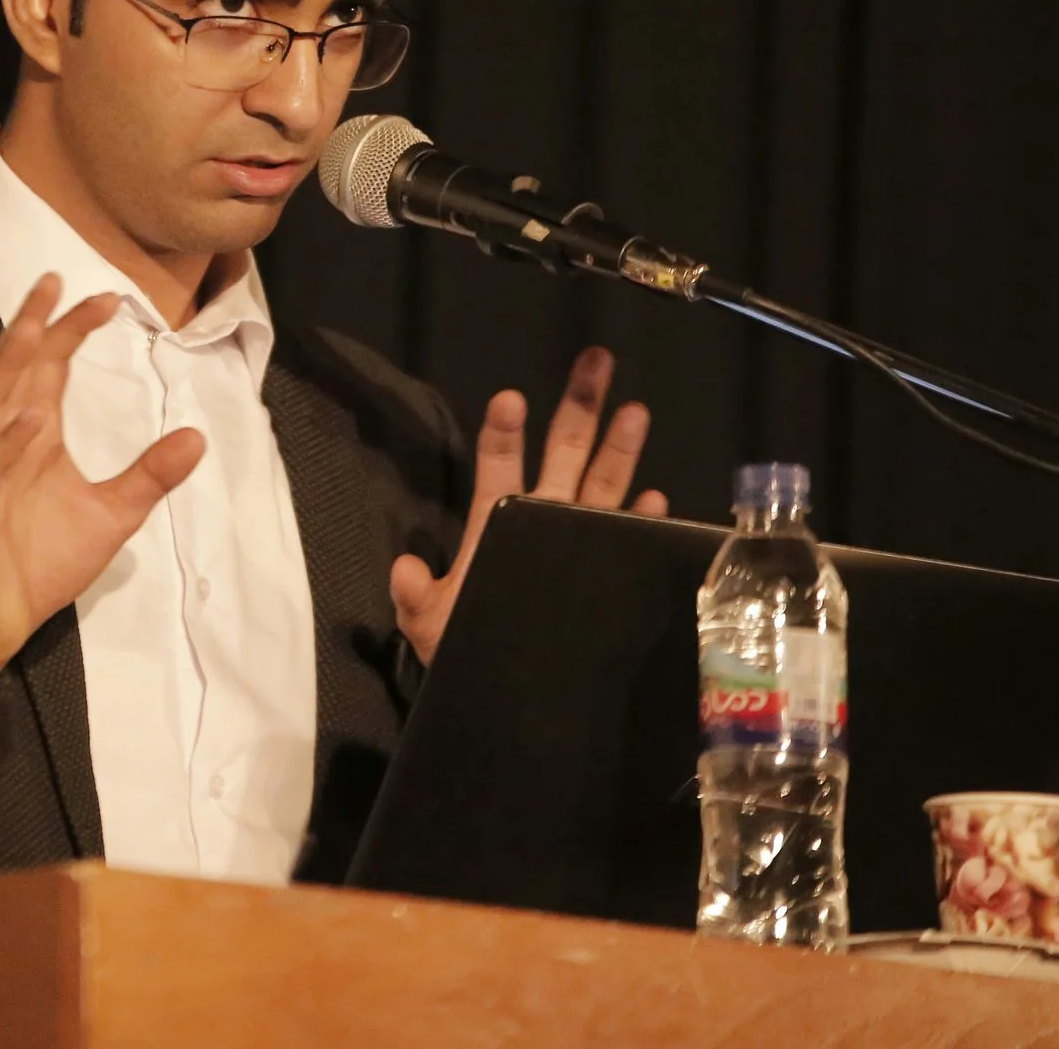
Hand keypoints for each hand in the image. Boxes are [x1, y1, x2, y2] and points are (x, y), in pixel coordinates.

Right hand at [0, 274, 206, 728]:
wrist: (0, 616)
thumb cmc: (45, 561)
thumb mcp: (114, 514)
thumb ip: (150, 475)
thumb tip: (198, 436)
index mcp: (34, 437)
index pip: (49, 368)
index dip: (72, 331)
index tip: (108, 299)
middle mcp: (5, 442)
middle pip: (15, 370)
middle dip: (34, 326)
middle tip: (56, 281)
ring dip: (11, 367)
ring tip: (36, 328)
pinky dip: (8, 445)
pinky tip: (31, 420)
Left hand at [389, 346, 666, 667]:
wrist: (505, 701)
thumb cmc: (464, 652)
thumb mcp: (432, 626)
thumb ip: (417, 596)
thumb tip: (405, 566)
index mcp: (496, 525)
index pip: (499, 465)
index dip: (505, 433)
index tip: (510, 399)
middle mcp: (542, 523)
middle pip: (564, 453)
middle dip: (579, 407)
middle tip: (594, 359)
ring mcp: (577, 544)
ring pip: (602, 485)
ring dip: (620, 449)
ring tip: (634, 408)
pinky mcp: (606, 574)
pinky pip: (628, 540)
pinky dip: (642, 519)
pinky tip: (654, 499)